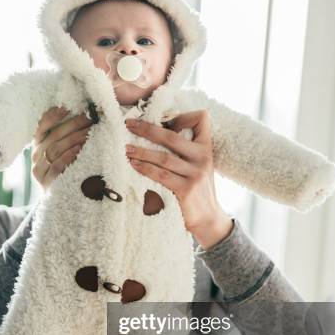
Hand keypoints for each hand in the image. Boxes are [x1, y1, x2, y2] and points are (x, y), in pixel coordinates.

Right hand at [31, 107, 91, 190]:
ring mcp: (39, 170)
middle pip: (53, 136)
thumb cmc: (65, 172)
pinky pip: (57, 166)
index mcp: (38, 146)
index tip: (67, 107)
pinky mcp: (46, 182)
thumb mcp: (63, 154)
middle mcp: (35, 156)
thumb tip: (84, 117)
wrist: (60, 200)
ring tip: (88, 133)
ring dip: (73, 139)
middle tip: (88, 119)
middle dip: (72, 125)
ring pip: (55, 149)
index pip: (41, 127)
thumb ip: (66, 138)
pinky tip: (80, 150)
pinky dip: (69, 156)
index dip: (53, 116)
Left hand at [125, 110, 233, 249]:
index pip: (201, 119)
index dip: (182, 115)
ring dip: (141, 151)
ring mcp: (195, 174)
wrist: (209, 219)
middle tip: (129, 125)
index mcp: (206, 148)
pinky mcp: (187, 190)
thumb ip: (186, 151)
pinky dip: (145, 169)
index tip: (162, 119)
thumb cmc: (198, 190)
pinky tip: (133, 165)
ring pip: (163, 157)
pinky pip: (161, 175)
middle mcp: (202, 158)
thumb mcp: (199, 166)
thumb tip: (158, 132)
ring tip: (126, 148)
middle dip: (147, 128)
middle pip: (171, 136)